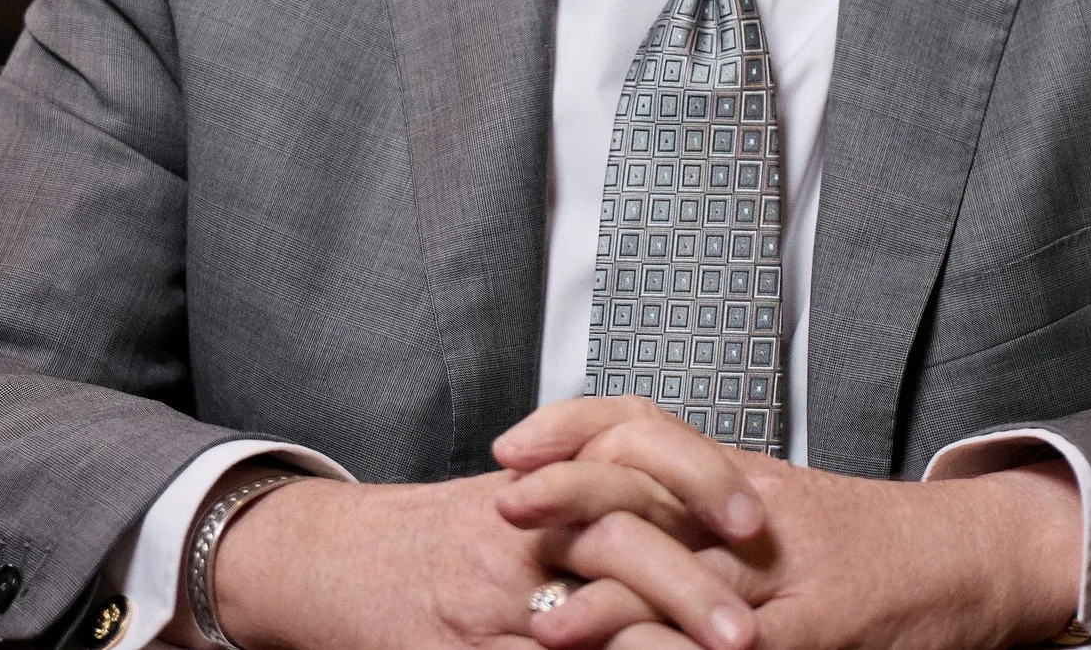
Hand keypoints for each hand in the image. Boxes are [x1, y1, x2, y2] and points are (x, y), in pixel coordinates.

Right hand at [210, 464, 761, 649]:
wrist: (333, 561)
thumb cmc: (443, 535)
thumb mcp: (522, 496)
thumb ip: (598, 493)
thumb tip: (703, 525)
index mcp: (547, 482)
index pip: (634, 458)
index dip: (700, 481)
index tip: (757, 521)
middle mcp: (521, 532)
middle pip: (618, 539)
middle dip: (690, 587)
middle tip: (747, 631)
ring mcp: (489, 599)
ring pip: (583, 621)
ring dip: (652, 648)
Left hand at [494, 399, 1082, 649]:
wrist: (968, 560)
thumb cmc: (864, 544)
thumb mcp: (768, 506)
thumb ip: (693, 503)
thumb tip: (596, 513)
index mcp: (731, 476)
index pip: (639, 425)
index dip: (569, 430)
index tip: (508, 450)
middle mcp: (746, 512)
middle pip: (646, 483)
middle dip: (569, 495)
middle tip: (502, 509)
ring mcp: (777, 578)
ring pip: (682, 578)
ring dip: (608, 604)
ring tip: (548, 624)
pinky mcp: (812, 636)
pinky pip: (734, 649)